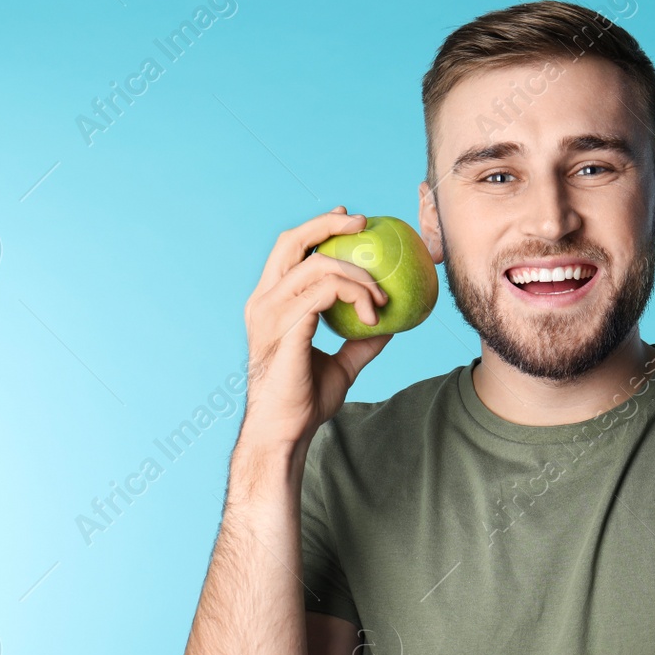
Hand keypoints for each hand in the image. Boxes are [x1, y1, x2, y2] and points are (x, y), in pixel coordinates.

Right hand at [240, 206, 392, 448]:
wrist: (286, 433)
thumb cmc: (306, 402)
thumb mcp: (342, 365)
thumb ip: (360, 342)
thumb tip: (390, 323)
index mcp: (270, 304)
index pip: (289, 250)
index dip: (317, 229)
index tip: (349, 222)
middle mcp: (264, 303)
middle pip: (292, 242)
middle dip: (328, 226)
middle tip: (364, 224)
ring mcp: (270, 315)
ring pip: (318, 268)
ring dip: (358, 276)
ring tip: (381, 299)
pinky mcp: (286, 330)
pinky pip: (324, 294)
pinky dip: (355, 297)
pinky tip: (373, 317)